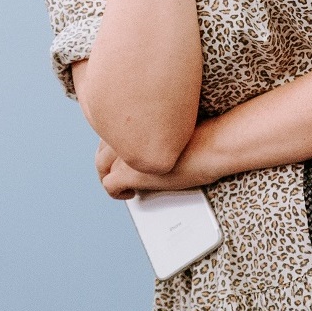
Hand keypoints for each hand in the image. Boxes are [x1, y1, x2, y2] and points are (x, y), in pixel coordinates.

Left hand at [95, 138, 218, 199]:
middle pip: (102, 147)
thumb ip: (156, 128)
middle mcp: (125, 132)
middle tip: (118, 170)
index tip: (125, 150)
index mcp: (136, 116)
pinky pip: (108, 186)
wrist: (211, 145)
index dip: (117, 142)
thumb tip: (154, 139)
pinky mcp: (127, 174)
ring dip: (108, 176)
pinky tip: (129, 194)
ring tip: (123, 184)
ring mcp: (124, 153)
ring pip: (101, 166)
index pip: (112, 128)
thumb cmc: (202, 136)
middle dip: (107, 160)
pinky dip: (116, 193)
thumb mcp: (174, 126)